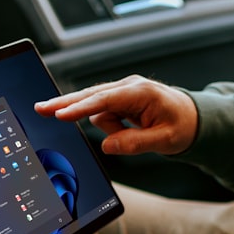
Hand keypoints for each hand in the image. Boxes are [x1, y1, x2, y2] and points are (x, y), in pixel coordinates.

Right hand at [36, 75, 197, 155]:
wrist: (193, 118)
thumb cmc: (183, 126)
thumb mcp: (165, 140)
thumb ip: (136, 143)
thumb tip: (108, 146)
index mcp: (141, 93)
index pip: (104, 100)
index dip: (81, 108)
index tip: (60, 114)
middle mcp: (129, 87)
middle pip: (90, 96)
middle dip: (65, 103)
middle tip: (41, 108)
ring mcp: (123, 92)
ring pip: (98, 111)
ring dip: (109, 127)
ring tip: (137, 133)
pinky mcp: (120, 99)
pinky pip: (104, 114)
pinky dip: (109, 125)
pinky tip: (128, 130)